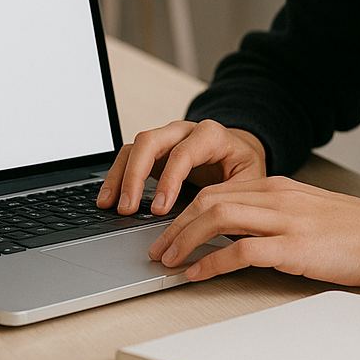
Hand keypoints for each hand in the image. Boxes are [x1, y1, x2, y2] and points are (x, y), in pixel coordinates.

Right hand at [96, 119, 266, 215]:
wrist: (241, 151)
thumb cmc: (244, 167)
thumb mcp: (250, 181)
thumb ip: (233, 198)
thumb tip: (217, 227)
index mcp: (211, 136)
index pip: (184, 152)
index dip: (169, 180)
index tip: (160, 209)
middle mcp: (184, 131)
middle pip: (151, 141)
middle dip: (135, 175)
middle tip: (128, 209)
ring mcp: (167, 138)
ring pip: (136, 146)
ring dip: (120, 176)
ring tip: (109, 205)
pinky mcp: (155, 150)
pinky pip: (130, 156)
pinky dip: (117, 176)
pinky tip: (109, 198)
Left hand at [148, 176, 359, 285]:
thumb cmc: (352, 229)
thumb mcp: (306, 211)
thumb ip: (273, 214)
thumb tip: (236, 234)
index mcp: (277, 186)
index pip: (217, 189)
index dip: (185, 210)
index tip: (168, 230)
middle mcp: (276, 196)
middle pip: (209, 200)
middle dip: (176, 224)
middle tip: (157, 248)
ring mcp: (284, 219)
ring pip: (218, 218)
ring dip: (185, 239)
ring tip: (169, 260)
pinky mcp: (294, 246)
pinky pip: (242, 250)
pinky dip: (213, 261)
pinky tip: (198, 272)